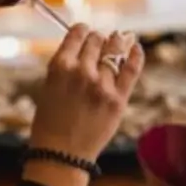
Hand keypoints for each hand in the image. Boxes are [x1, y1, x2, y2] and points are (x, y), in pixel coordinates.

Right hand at [29, 24, 144, 162]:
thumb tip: (84, 46)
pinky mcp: (118, 99)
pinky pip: (131, 69)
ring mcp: (102, 85)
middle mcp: (81, 71)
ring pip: (114, 51)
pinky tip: (136, 47)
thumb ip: (66, 66)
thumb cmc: (51, 122)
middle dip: (98, 40)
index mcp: (60, 66)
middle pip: (97, 40)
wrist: (61, 154)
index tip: (86, 33)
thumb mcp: (49, 86)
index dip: (83, 31)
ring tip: (117, 40)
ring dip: (115, 44)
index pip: (78, 33)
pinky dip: (136, 55)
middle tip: (99, 43)